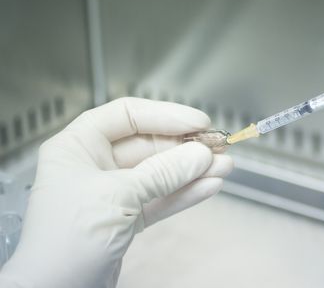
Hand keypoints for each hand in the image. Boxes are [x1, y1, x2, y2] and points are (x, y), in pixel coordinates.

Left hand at [0, 98, 232, 287]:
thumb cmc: (66, 240)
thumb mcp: (117, 196)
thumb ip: (162, 173)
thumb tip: (200, 155)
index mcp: (78, 146)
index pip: (128, 116)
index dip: (166, 115)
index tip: (198, 122)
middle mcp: (94, 164)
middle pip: (149, 145)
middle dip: (186, 147)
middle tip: (219, 147)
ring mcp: (113, 192)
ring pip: (160, 173)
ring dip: (192, 171)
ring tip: (225, 166)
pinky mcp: (127, 218)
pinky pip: (161, 199)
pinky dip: (185, 194)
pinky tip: (209, 186)